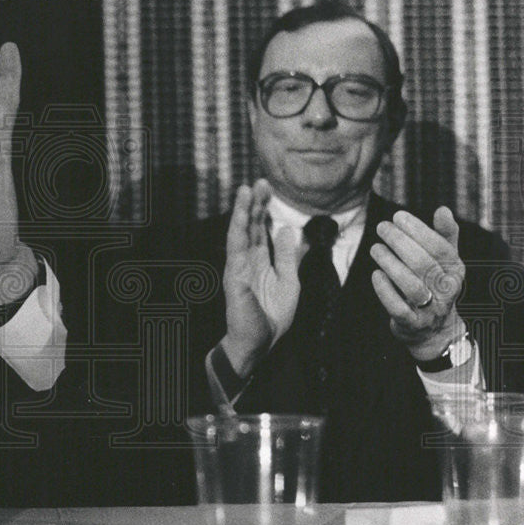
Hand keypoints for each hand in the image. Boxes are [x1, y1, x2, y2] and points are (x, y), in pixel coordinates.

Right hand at [220, 179, 300, 375]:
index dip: (262, 209)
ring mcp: (237, 268)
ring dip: (242, 211)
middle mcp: (245, 261)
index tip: (268, 188)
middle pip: (249, 226)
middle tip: (260, 181)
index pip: (259, 229)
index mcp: (259, 261)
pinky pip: (235, 251)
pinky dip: (238, 232)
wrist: (259, 343)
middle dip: (253, 204)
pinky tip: (241, 217)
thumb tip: (288, 229)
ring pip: (239, 233)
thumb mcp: (289, 281)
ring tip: (246, 190)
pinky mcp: (234, 278)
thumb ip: (287, 257)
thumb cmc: (271, 316)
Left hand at [370, 207, 466, 359]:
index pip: (440, 247)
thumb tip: (443, 209)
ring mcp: (430, 309)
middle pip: (423, 263)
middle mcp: (446, 290)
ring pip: (411, 285)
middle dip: (400, 242)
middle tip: (382, 227)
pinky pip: (398, 308)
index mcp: (455, 271)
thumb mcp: (444, 262)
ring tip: (375, 248)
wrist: (434, 330)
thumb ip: (444, 236)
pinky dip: (385, 290)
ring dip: (390, 263)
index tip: (398, 216)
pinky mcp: (412, 324)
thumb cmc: (435, 286)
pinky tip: (376, 274)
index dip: (419, 230)